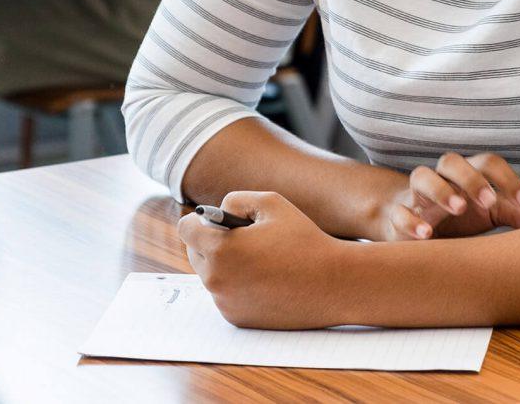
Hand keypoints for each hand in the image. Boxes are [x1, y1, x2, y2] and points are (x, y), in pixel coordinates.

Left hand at [177, 191, 354, 329]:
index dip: (200, 221)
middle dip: (211, 243)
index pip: (186, 230)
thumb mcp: (271, 203)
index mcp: (219, 249)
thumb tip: (216, 212)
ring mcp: (225, 302)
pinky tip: (264, 279)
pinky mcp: (237, 319)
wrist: (333, 284)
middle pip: (194, 254)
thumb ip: (235, 200)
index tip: (214, 221)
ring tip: (257, 258)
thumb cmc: (304, 239)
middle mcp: (215, 279)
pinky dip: (237, 287)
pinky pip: (225, 296)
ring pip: (210, 276)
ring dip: (224, 265)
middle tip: (239, 239)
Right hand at [379, 152, 519, 240]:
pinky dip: (412, 220)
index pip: (487, 162)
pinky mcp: (397, 214)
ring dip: (441, 190)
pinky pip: (400, 211)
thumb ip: (514, 215)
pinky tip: (427, 235)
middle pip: (452, 160)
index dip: (506, 177)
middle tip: (489, 201)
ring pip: (421, 176)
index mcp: (467, 174)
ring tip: (459, 209)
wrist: (409, 223)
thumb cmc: (457, 216)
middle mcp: (441, 178)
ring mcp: (416, 195)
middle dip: (471, 177)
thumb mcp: (487, 214)